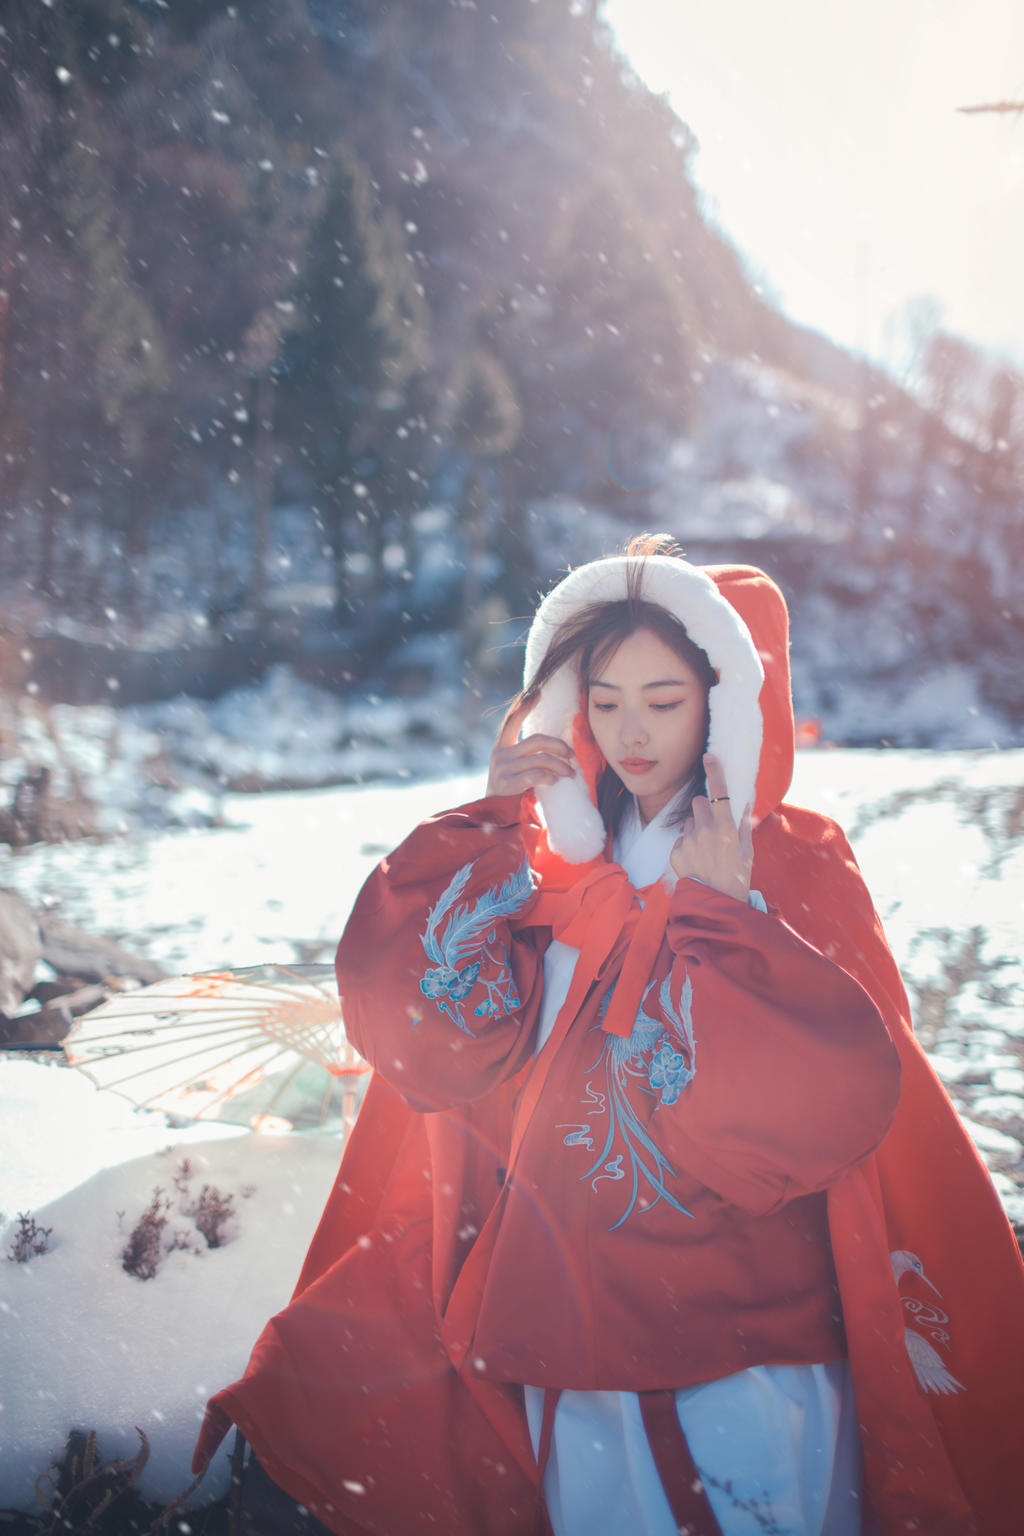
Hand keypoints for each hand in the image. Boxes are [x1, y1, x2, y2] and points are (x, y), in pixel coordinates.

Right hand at [486, 699, 577, 798]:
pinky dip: (549, 777)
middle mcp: (501, 754)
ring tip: (571, 773)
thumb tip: (557, 746)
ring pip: (541, 760)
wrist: (494, 813)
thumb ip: (526, 754)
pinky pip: (535, 775)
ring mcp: (503, 768)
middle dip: (559, 746)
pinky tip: (555, 781)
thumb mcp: (514, 766)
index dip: (524, 705)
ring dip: (561, 766)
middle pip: (537, 740)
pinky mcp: (507, 784)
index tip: (536, 692)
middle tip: (572, 755)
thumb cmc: (511, 788)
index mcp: (502, 745)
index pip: (512, 720)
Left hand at [669, 754, 752, 900]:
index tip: (709, 756)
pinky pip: (680, 839)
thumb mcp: (747, 851)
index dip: (714, 771)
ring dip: (695, 828)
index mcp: (726, 828)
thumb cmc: (736, 877)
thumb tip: (745, 803)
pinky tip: (696, 861)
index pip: (720, 792)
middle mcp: (705, 831)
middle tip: (712, 826)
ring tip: (705, 850)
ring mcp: (688, 841)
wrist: (715, 903)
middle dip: (704, 809)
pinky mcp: (676, 852)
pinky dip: (686, 845)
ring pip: (688, 821)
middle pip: (698, 803)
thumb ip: (744, 824)